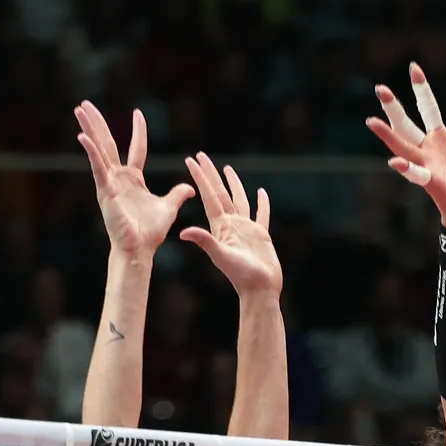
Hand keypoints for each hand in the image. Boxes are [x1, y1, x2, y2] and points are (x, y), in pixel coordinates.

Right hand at [74, 102, 193, 259]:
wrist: (139, 249)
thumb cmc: (150, 232)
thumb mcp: (168, 207)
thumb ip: (177, 194)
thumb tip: (189, 186)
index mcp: (134, 179)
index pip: (136, 148)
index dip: (138, 131)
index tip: (138, 112)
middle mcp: (119, 178)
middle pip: (108, 143)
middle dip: (99, 123)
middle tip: (87, 104)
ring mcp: (109, 183)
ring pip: (99, 150)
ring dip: (89, 129)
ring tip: (79, 109)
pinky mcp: (105, 191)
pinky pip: (98, 168)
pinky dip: (91, 152)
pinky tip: (83, 137)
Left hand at [179, 152, 281, 298]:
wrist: (259, 289)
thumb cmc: (241, 275)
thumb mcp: (221, 256)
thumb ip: (204, 241)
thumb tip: (183, 231)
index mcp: (221, 226)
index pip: (209, 195)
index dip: (200, 177)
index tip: (192, 160)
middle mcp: (231, 224)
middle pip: (220, 193)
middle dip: (210, 174)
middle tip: (202, 155)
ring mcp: (246, 228)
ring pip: (239, 199)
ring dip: (233, 184)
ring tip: (227, 169)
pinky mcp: (261, 234)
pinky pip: (261, 214)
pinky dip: (262, 203)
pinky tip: (261, 193)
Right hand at [366, 63, 445, 231]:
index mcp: (439, 139)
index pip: (428, 109)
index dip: (422, 89)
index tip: (414, 67)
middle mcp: (427, 150)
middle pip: (406, 125)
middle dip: (394, 108)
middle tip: (380, 88)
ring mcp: (426, 165)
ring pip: (403, 147)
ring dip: (388, 135)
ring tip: (371, 121)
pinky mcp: (430, 181)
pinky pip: (416, 174)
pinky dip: (406, 168)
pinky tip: (394, 160)